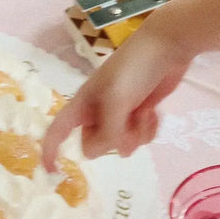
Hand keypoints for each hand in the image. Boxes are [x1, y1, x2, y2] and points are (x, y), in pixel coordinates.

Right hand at [41, 19, 192, 166]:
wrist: (168, 47)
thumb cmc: (134, 68)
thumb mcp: (115, 100)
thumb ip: (108, 130)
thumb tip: (109, 151)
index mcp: (83, 104)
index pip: (58, 130)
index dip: (51, 150)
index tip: (53, 171)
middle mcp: (98, 111)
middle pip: (95, 144)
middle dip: (114, 140)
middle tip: (129, 124)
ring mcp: (121, 113)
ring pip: (121, 144)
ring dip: (135, 135)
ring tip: (145, 115)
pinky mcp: (141, 113)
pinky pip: (139, 137)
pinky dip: (148, 130)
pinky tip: (154, 114)